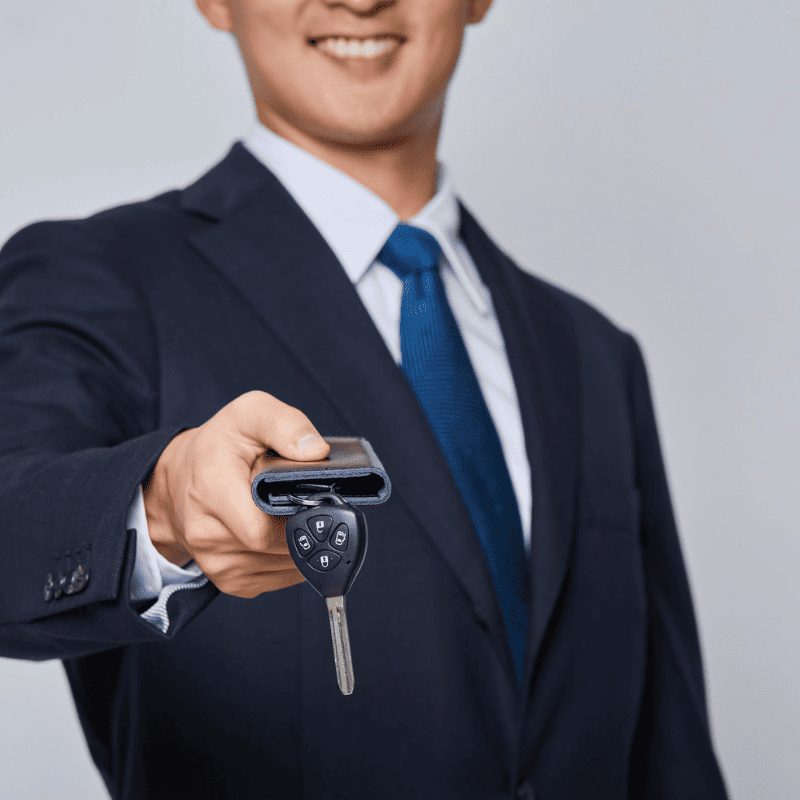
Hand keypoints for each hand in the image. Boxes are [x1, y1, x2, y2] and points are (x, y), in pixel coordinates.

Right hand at [143, 391, 329, 597]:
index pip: (260, 529)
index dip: (297, 516)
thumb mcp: (249, 413)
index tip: (313, 497)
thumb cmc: (220, 446)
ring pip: (286, 566)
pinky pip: (280, 578)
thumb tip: (317, 452)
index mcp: (212, 489)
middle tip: (310, 500)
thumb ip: (285, 424)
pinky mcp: (231, 581)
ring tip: (292, 513)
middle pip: (280, 547)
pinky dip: (292, 557)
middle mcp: (208, 533)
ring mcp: (218, 563)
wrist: (181, 480)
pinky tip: (284, 531)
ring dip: (301, 543)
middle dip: (306, 526)